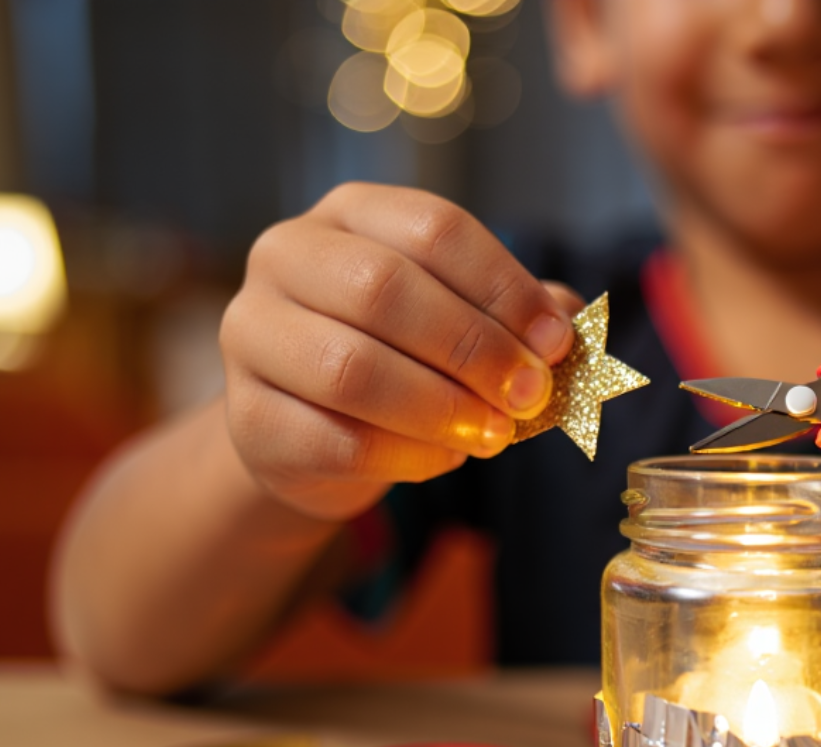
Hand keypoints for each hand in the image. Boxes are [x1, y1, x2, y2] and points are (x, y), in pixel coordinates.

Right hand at [219, 182, 579, 520]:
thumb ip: (512, 315)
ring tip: (495, 433)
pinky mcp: (248, 419)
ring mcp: (251, 336)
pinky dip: (406, 456)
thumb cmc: (398, 358)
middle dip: (474, 348)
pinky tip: (446, 458)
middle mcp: (285, 257)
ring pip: (352, 370)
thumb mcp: (457, 320)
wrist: (310, 434)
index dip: (504, 286)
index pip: (432, 228)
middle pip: (385, 290)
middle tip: (531, 394)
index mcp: (348, 214)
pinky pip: (335, 441)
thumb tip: (572, 320)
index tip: (555, 342)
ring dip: (441, 407)